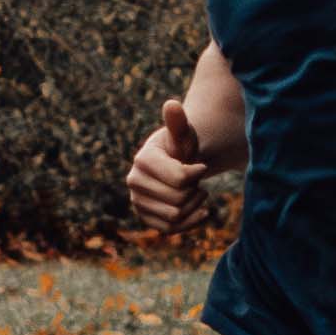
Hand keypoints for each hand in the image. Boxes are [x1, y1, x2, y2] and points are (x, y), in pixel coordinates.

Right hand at [129, 96, 208, 232]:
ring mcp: (138, 202)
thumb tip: (172, 105)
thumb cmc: (182, 146)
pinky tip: (201, 212)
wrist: (177, 163)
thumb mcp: (184, 134)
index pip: (180, 179)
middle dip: (195, 191)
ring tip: (196, 192)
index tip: (200, 167)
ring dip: (194, 206)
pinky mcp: (146, 218)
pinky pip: (170, 229)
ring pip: (175, 216)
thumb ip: (178, 123)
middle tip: (197, 182)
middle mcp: (134, 182)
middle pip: (178, 200)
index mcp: (143, 160)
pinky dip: (190, 223)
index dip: (197, 175)